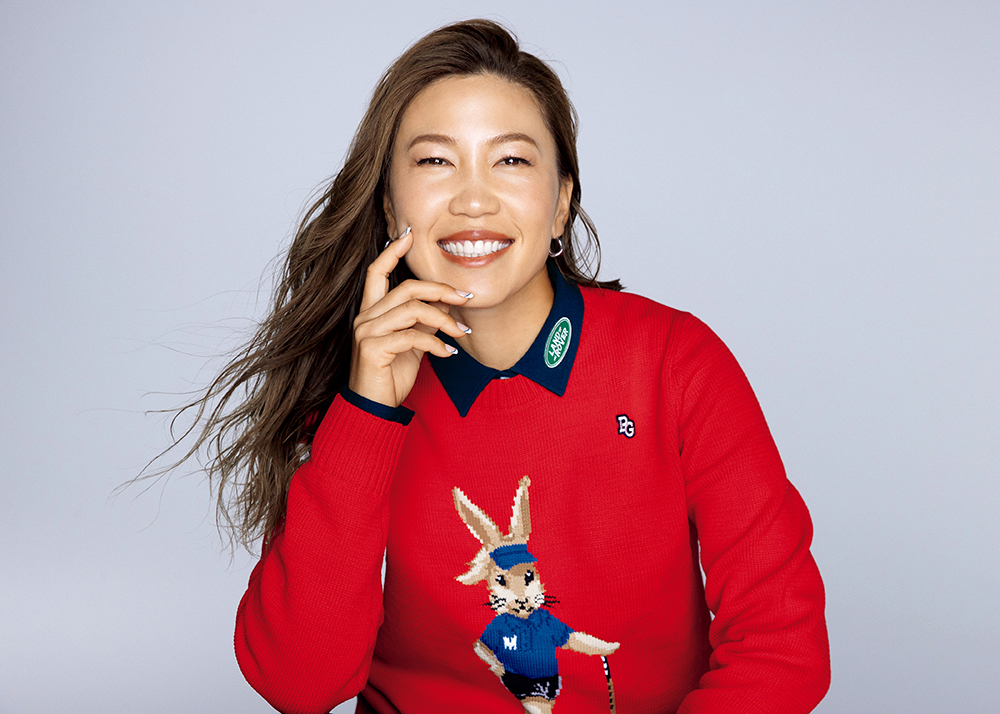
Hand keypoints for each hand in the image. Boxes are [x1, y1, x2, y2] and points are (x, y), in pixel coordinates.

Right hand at [349, 228, 471, 407]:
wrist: (373, 408)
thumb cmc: (391, 376)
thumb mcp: (411, 344)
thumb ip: (422, 322)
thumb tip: (444, 306)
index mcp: (371, 312)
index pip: (377, 271)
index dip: (392, 251)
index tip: (409, 235)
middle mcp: (365, 317)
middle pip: (405, 288)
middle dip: (439, 289)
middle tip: (465, 298)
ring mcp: (366, 332)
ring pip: (412, 310)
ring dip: (444, 320)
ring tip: (461, 332)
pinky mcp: (372, 349)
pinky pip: (412, 336)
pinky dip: (436, 343)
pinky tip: (447, 353)